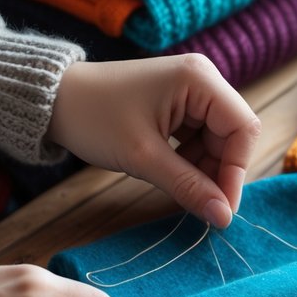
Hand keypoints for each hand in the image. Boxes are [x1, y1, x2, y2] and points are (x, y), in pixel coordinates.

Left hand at [48, 55, 259, 228]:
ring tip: (180, 190)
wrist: (53, 101)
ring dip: (204, 169)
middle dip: (219, 172)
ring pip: (217, 138)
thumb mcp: (143, 158)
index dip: (237, 171)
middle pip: (232, 133)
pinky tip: (173, 175)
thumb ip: (188, 187)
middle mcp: (203, 78)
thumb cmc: (94, 119)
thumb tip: (224, 218)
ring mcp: (191, 89)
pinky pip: (199, 135)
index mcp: (200, 79)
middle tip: (203, 207)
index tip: (222, 209)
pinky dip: (191, 160)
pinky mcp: (179, 101)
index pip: (243, 128)